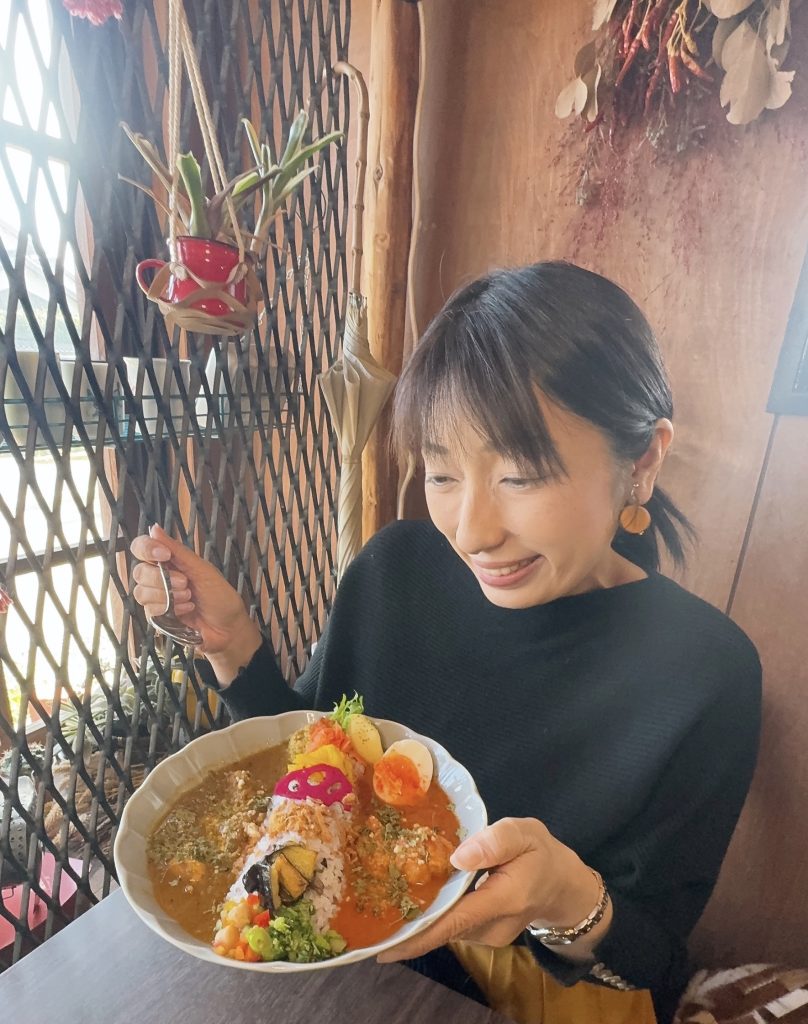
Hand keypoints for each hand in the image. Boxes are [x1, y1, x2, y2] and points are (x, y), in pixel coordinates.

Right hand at [130, 525, 260, 676]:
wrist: (228, 627)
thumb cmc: (219, 595)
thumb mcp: (202, 569)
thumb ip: (177, 550)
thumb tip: (154, 528)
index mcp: (169, 561)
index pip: (141, 548)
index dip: (147, 549)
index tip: (164, 556)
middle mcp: (159, 577)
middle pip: (139, 571)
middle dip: (163, 579)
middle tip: (186, 583)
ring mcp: (157, 597)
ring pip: (141, 592)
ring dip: (167, 595)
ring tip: (189, 598)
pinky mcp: (157, 616)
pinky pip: (149, 610)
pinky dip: (169, 609)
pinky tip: (186, 610)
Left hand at [377, 817, 602, 961]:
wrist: (564, 884)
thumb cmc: (542, 854)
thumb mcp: (525, 833)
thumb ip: (494, 842)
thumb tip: (457, 858)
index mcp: (502, 900)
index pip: (453, 922)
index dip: (418, 936)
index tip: (385, 948)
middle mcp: (492, 927)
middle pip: (443, 927)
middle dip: (409, 923)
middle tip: (372, 909)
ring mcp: (487, 935)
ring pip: (446, 927)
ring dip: (421, 916)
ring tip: (388, 897)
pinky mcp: (482, 933)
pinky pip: (453, 924)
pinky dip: (435, 914)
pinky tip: (418, 897)